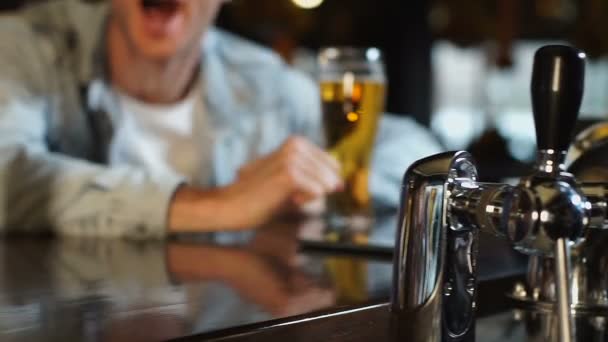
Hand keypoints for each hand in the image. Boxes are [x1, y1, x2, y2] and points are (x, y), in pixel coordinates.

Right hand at [168, 136, 341, 231]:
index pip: (332, 164)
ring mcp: (292, 157)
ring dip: (310, 197)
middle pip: (332, 174)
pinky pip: (318, 192)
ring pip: (327, 184)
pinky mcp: (290, 173)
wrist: (231, 206)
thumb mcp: (291, 182)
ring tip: (285, 196)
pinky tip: (285, 199)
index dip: (323, 182)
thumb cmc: (260, 197)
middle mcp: (295, 144)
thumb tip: (342, 184)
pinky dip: (305, 201)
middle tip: (289, 194)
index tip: (298, 190)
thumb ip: (315, 177)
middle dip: (318, 190)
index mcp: (296, 142)